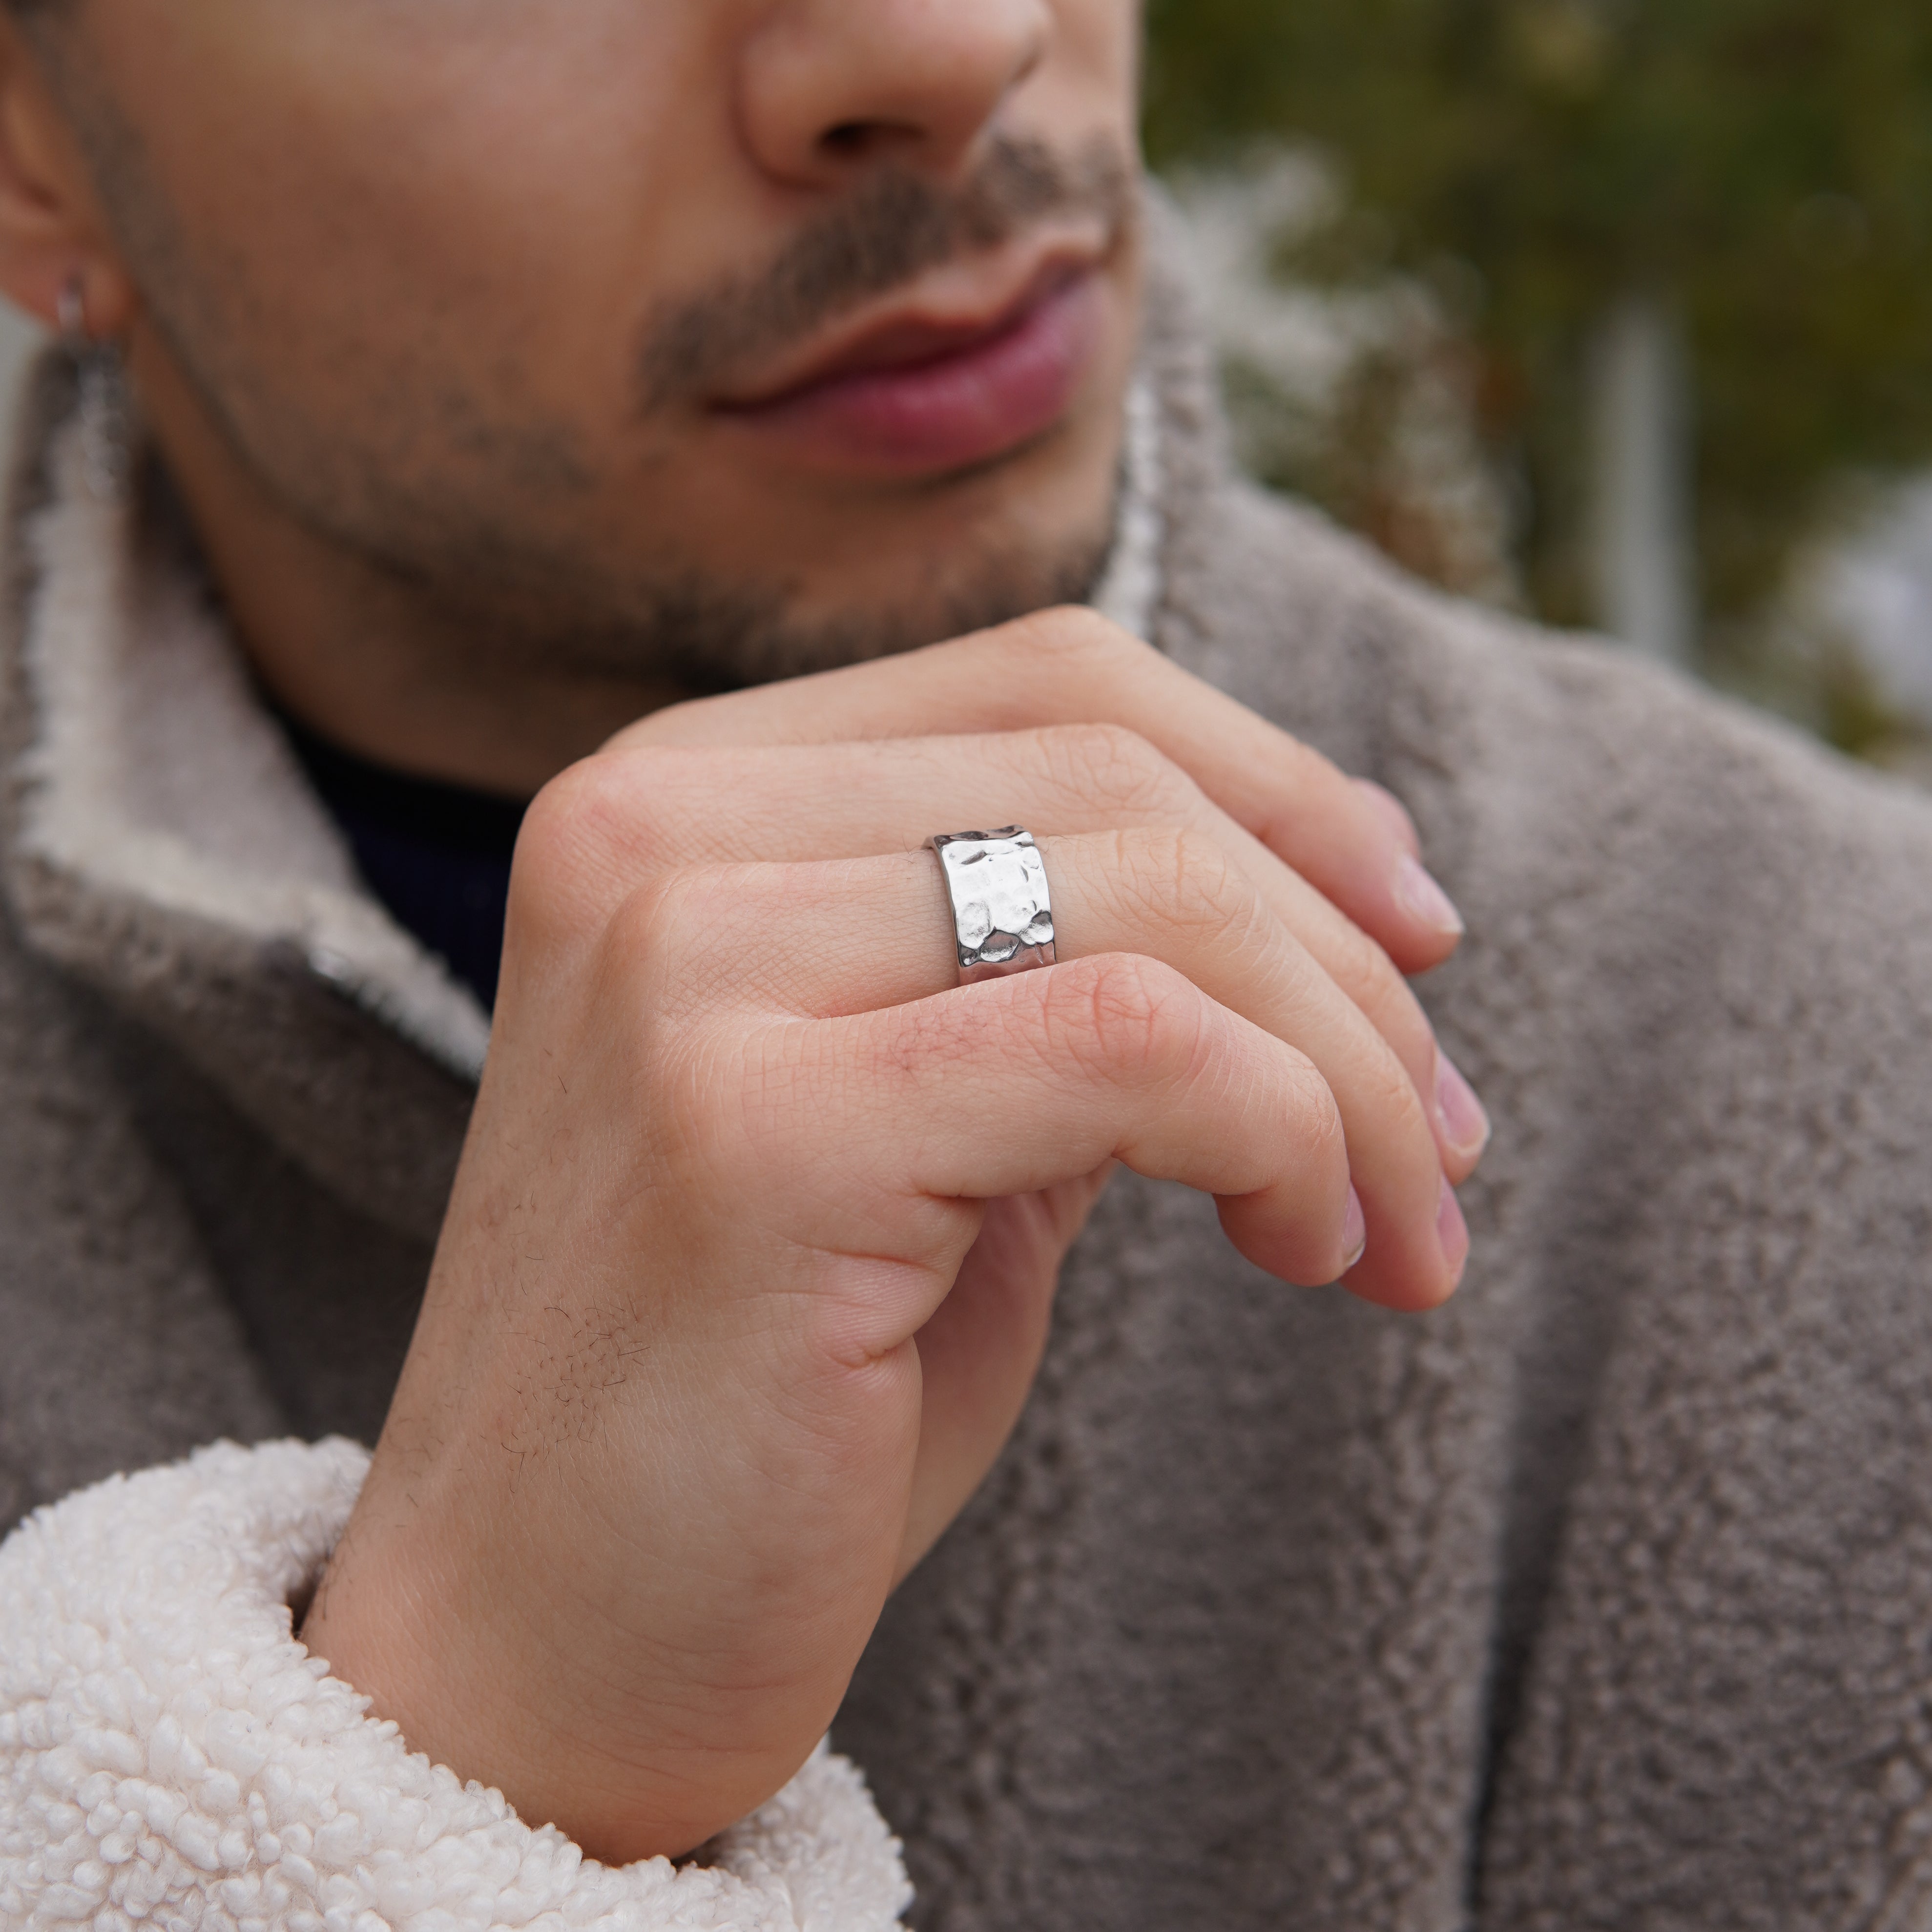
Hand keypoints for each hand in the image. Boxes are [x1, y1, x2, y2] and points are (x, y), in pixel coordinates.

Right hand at [299, 610, 1484, 1865]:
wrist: (535, 1659)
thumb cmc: (763, 1400)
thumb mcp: (937, 1125)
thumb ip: (1066, 974)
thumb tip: (1352, 906)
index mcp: (683, 799)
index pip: (1050, 683)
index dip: (1274, 785)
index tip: (1416, 936)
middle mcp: (653, 834)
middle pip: (1118, 778)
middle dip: (1346, 962)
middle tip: (1443, 1146)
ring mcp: (682, 966)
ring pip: (1151, 899)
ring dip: (1349, 1068)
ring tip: (1397, 1231)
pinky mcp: (745, 1130)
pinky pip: (1130, 1046)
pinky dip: (1288, 1134)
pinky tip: (1312, 1253)